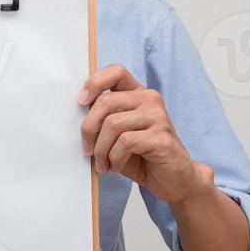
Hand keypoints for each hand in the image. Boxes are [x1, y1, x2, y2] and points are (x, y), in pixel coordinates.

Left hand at [77, 64, 211, 204]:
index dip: (94, 82)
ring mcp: (158, 117)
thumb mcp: (117, 135)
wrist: (173, 179)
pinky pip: (125, 142)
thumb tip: (76, 112)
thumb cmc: (141, 156)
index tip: (81, 101)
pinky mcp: (162, 137)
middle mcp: (150, 100)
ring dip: (101, 150)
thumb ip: (103, 120)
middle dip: (89, 129)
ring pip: (113, 124)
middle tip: (88, 150)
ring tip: (103, 164)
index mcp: (138, 94)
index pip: (116, 71)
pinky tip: (116, 166)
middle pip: (106, 102)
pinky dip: (115, 158)